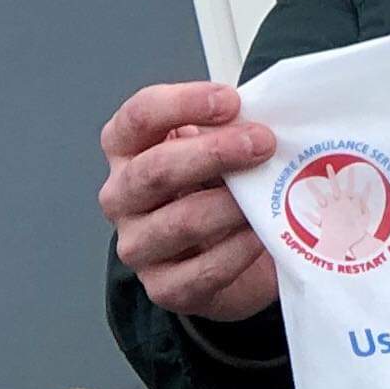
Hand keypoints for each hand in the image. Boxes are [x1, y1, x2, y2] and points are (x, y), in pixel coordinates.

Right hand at [97, 81, 281, 322]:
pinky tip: (261, 235)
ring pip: (181, 222)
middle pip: (156, 169)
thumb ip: (226, 128)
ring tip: (268, 194)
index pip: (140, 116)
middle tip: (262, 143)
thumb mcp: (215, 147)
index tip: (231, 101)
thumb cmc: (215, 189)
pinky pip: (203, 270)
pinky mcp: (163, 288)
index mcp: (127, 149)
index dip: (184, 104)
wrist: (226, 256)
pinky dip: (239, 250)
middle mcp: (121, 196)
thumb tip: (261, 116)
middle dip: (215, 152)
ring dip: (231, 205)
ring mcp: (137, 245)